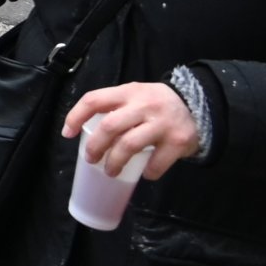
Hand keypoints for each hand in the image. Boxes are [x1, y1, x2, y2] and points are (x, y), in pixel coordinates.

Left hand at [62, 82, 199, 180]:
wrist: (198, 105)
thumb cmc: (156, 104)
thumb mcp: (136, 95)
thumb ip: (116, 107)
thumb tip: (86, 131)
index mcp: (128, 92)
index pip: (94, 99)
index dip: (76, 116)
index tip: (67, 133)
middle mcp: (144, 105)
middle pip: (110, 126)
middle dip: (95, 146)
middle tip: (91, 159)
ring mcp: (161, 123)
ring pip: (129, 145)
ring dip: (115, 162)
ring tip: (110, 172)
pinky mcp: (178, 141)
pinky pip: (157, 162)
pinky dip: (148, 172)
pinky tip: (145, 173)